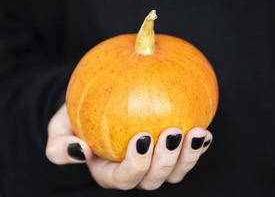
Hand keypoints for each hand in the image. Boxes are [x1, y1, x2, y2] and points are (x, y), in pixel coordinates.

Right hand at [46, 104, 212, 189]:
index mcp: (110, 172)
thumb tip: (80, 152)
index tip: (141, 138)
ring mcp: (155, 162)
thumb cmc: (78, 118)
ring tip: (196, 132)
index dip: (136, 166)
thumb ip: (60, 146)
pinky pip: (187, 154)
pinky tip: (204, 130)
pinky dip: (198, 146)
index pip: (124, 179)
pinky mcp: (170, 150)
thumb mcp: (59, 130)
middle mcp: (135, 171)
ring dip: (189, 156)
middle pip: (154, 179)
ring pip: (175, 171)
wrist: (97, 105)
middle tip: (171, 132)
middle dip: (165, 162)